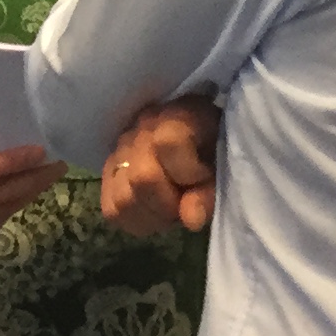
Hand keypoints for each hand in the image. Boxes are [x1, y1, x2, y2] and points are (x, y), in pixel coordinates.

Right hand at [0, 136, 58, 243]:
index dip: (15, 161)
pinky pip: (0, 219)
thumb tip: (22, 147)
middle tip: (57, 165)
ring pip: (5, 208)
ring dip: (31, 192)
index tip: (42, 151)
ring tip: (49, 176)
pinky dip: (17, 204)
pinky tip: (30, 191)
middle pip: (0, 193)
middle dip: (33, 178)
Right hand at [100, 97, 218, 234]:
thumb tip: (191, 220)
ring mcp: (120, 150)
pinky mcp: (109, 171)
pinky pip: (112, 210)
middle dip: (170, 203)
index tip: (203, 178)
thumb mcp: (226, 165)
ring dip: (153, 215)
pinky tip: (155, 212)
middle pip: (142, 178)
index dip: (188, 172)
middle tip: (186, 200)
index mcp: (178, 116)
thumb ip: (211, 190)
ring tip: (171, 208)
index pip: (167, 143)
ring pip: (123, 199)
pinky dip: (136, 219)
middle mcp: (141, 129)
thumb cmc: (218, 150)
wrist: (202, 139)